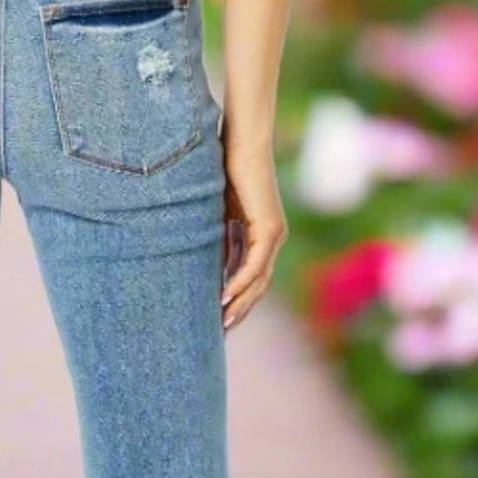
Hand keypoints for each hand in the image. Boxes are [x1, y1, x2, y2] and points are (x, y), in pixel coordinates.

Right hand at [221, 141, 287, 330]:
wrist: (241, 143)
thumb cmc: (225, 169)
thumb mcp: (217, 212)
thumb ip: (217, 236)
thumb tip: (202, 261)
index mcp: (262, 235)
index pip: (252, 277)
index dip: (237, 299)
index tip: (219, 319)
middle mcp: (273, 238)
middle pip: (258, 285)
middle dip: (240, 310)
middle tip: (220, 334)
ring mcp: (274, 234)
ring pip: (259, 280)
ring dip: (240, 303)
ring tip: (221, 323)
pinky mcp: (269, 228)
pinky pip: (255, 265)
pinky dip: (239, 282)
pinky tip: (224, 298)